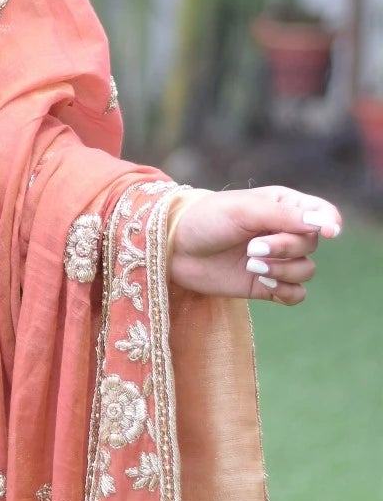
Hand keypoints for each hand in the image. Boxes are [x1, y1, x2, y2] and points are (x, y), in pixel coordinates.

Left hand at [169, 185, 340, 305]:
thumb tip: (327, 224)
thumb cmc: (205, 219)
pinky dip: (285, 291)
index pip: (322, 213)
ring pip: (306, 270)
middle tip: (252, 248)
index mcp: (282, 205)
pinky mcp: (265, 285)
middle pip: (311, 244)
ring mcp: (275, 259)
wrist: (172, 249)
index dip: (329, 223)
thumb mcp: (244, 211)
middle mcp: (282, 231)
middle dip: (286, 248)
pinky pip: (296, 294)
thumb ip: (286, 217)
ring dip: (283, 270)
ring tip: (251, 264)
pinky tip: (264, 283)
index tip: (328, 232)